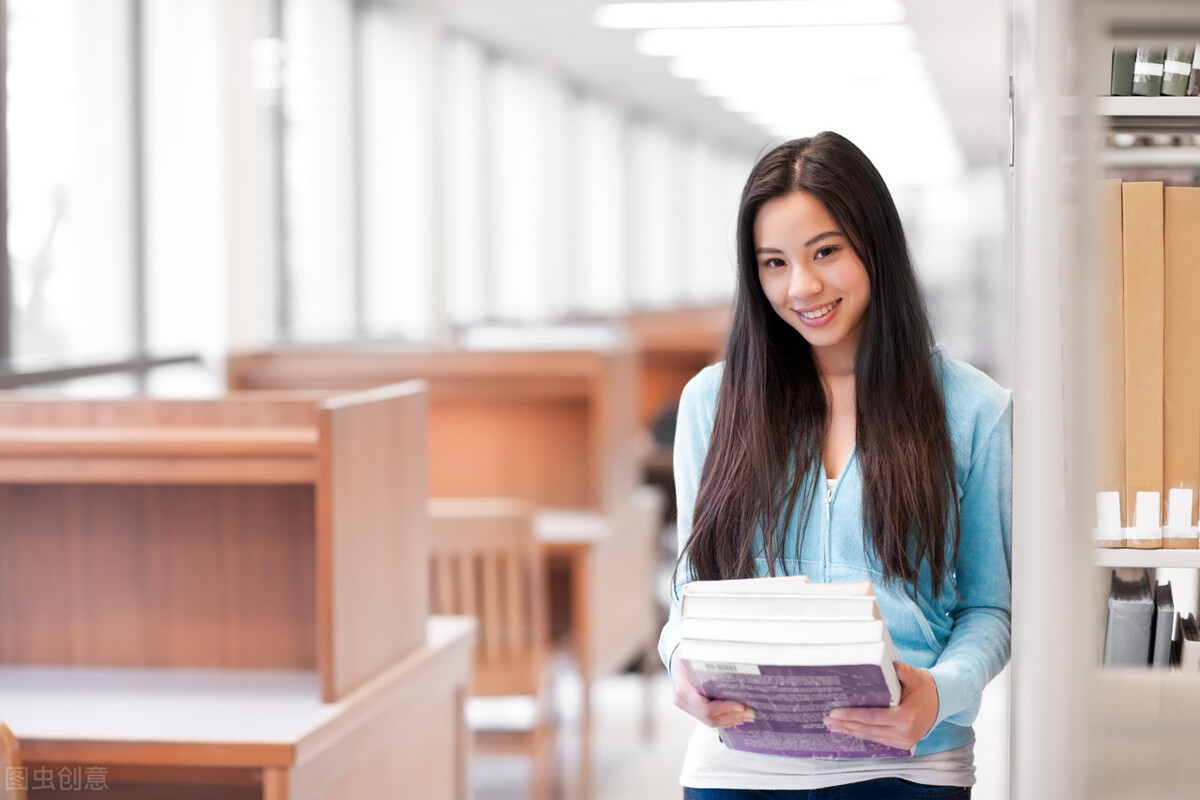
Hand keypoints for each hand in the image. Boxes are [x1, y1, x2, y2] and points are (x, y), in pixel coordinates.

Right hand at [669, 650, 756, 728]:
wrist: (674, 654)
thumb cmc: (687, 650)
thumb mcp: (698, 650)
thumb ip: (715, 657)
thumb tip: (739, 658)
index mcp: (683, 687)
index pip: (706, 709)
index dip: (726, 710)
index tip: (742, 706)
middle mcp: (682, 700)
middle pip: (709, 718)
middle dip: (732, 717)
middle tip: (750, 713)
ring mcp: (685, 705)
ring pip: (709, 721)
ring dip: (730, 720)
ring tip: (746, 716)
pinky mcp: (691, 707)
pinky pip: (707, 718)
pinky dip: (723, 718)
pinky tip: (736, 716)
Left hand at [824, 661, 938, 750]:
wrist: (942, 701)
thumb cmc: (925, 687)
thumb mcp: (914, 675)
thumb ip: (899, 669)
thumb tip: (880, 662)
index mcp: (905, 718)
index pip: (872, 718)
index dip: (851, 716)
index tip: (835, 713)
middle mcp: (904, 733)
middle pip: (868, 730)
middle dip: (846, 725)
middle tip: (827, 720)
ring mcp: (904, 741)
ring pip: (872, 737)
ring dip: (851, 732)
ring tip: (833, 726)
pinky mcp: (902, 744)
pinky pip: (878, 740)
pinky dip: (863, 735)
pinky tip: (849, 731)